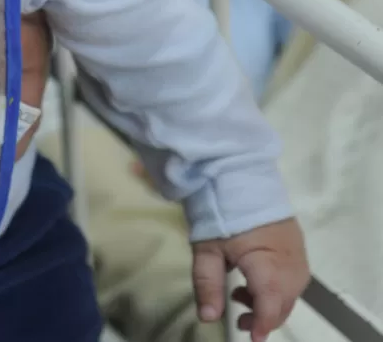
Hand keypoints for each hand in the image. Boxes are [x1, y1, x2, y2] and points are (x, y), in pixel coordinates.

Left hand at [192, 218, 309, 341]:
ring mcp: (297, 253)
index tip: (252, 337)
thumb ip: (207, 284)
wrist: (237, 176)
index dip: (263, 321)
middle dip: (265, 317)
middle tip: (239, 321)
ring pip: (291, 291)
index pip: (271, 298)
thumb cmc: (219, 212)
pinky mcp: (297, 247)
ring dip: (270, 303)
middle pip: (284, 300)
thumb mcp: (205, 249)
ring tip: (239, 296)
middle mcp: (289, 259)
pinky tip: (254, 284)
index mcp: (266, 258)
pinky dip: (277, 289)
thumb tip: (208, 317)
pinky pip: (294, 278)